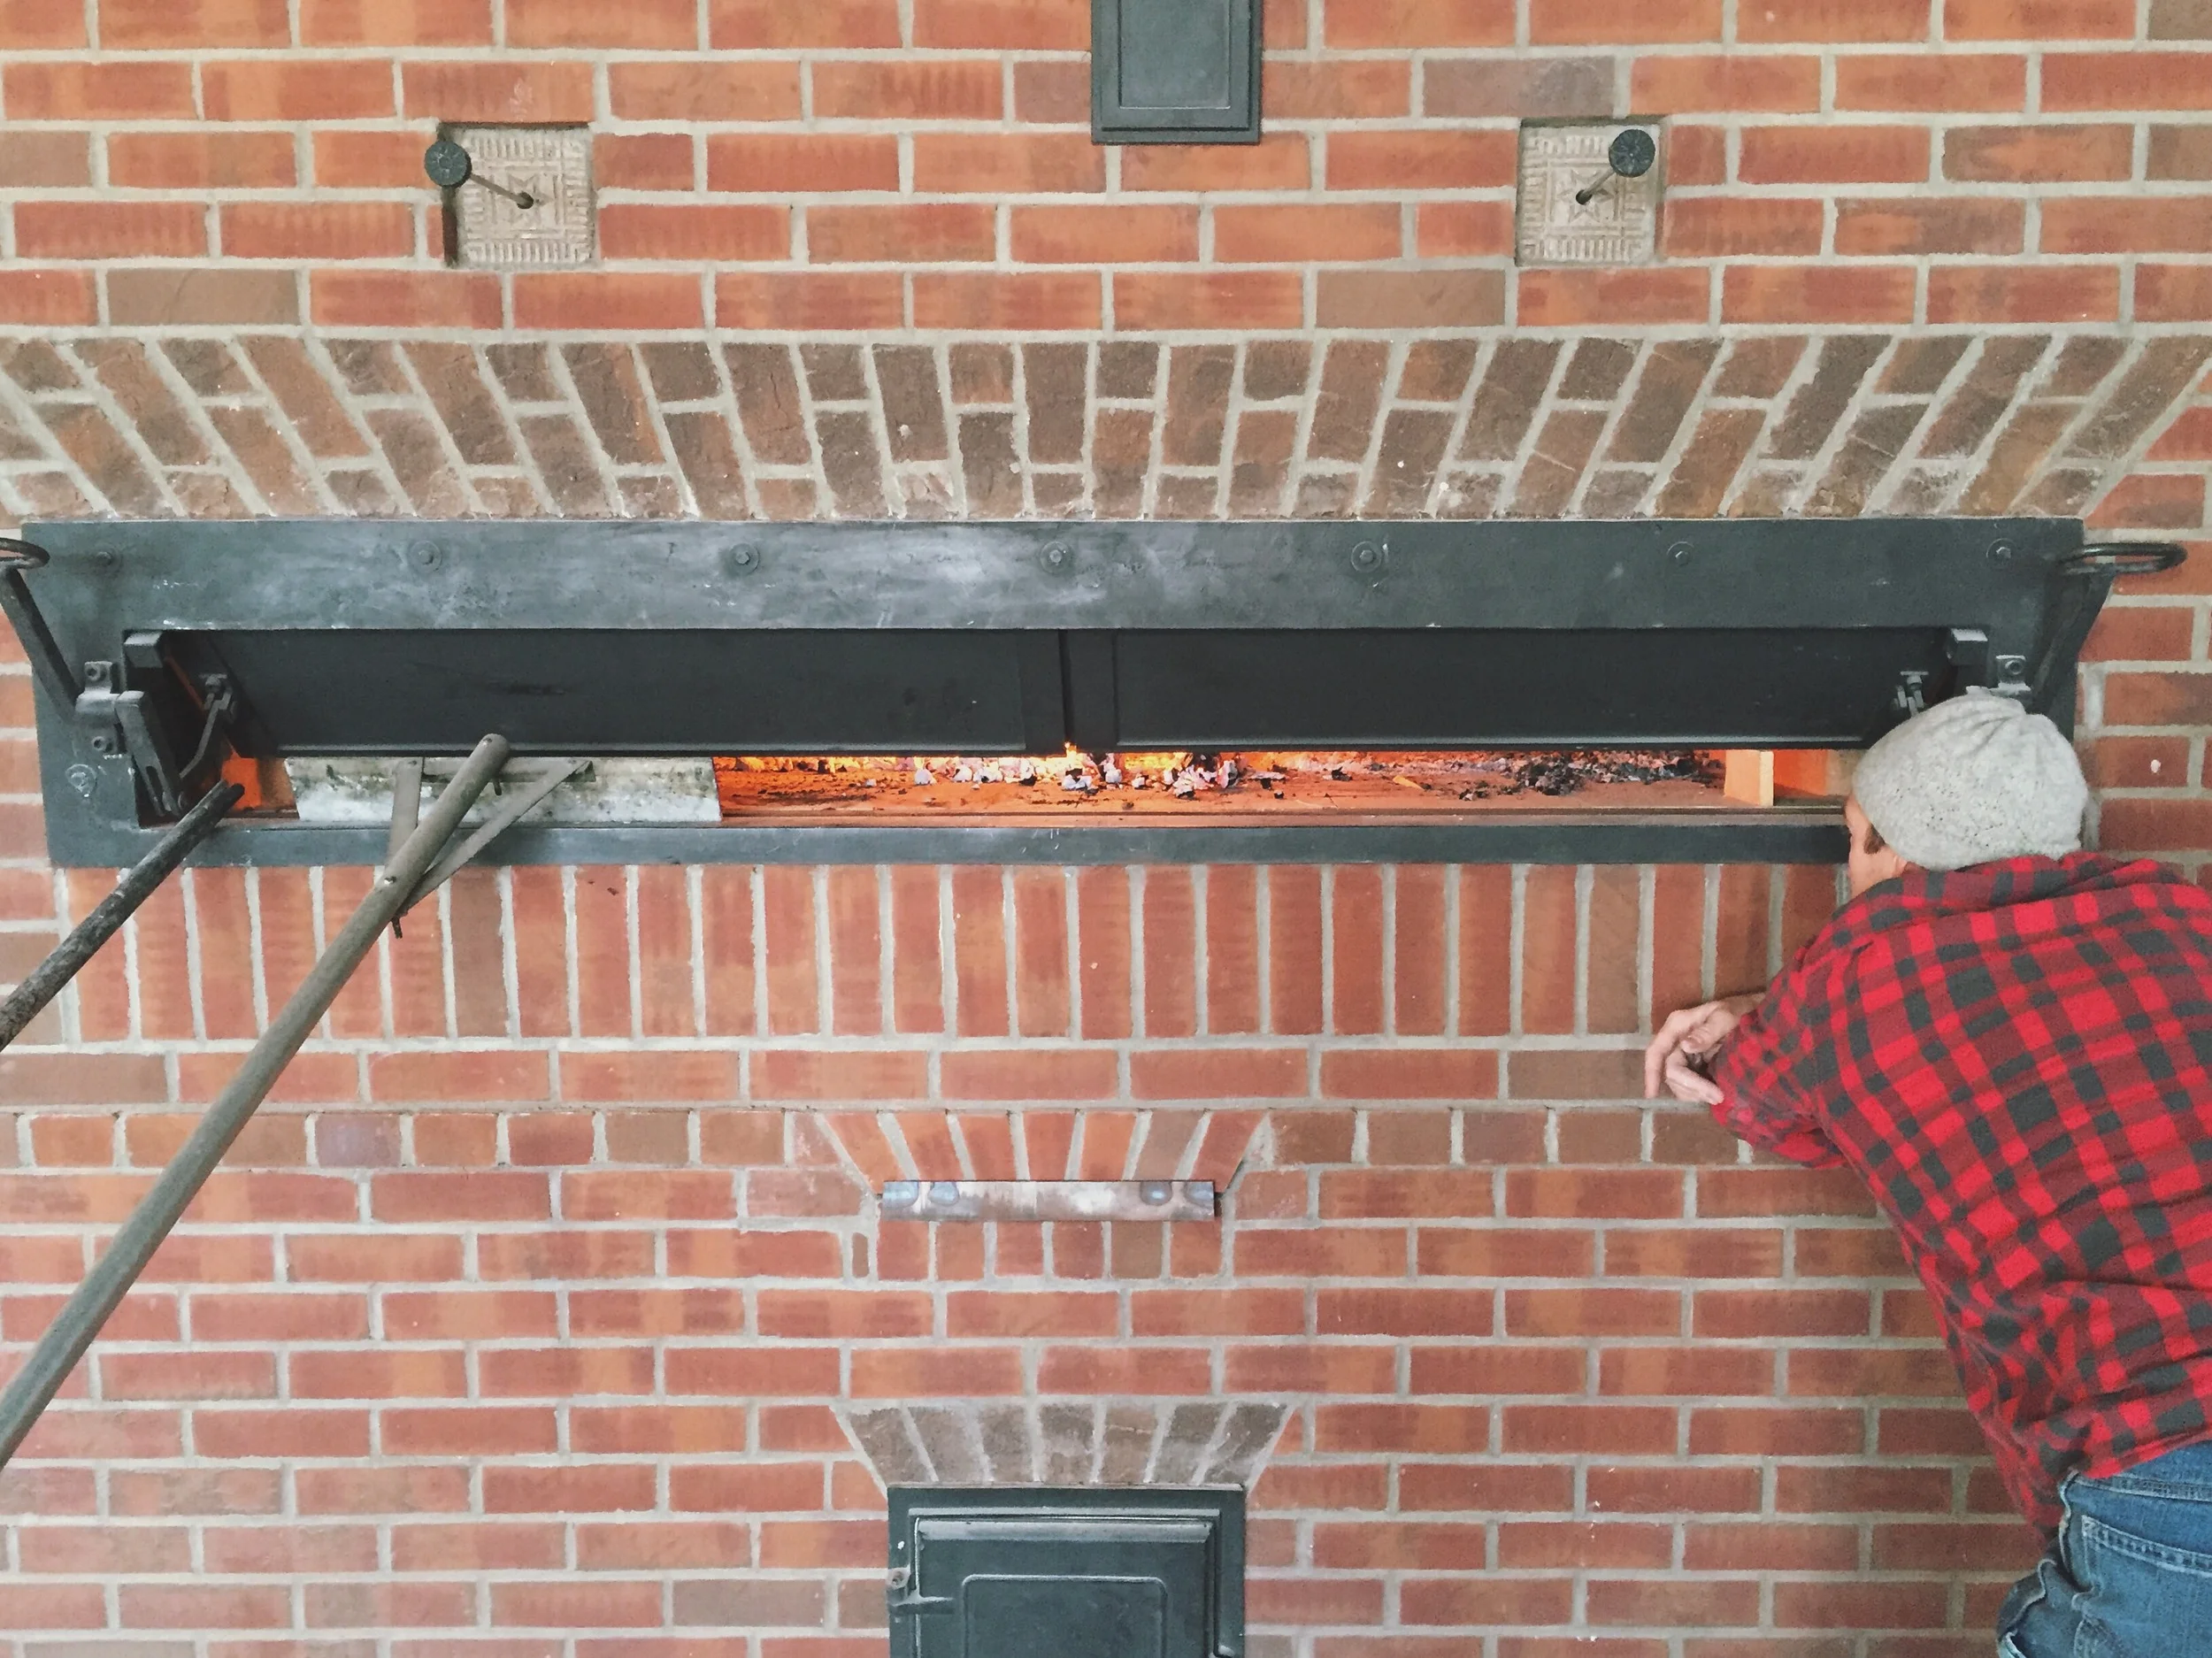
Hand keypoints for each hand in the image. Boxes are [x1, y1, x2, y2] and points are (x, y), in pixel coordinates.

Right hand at [1643, 996, 1757, 1105]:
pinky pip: (1688, 1085)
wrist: (1756, 1016)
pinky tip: (1713, 1093)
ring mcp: (1684, 1055)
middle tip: (1717, 1097)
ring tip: (1718, 1096)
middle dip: (1690, 1087)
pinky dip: (1698, 1093)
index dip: (1651, 1073)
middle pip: (1670, 1071)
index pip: (1656, 1051)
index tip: (1652, 1095)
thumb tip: (1686, 1046)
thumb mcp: (1726, 1017)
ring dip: (1694, 1093)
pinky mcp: (1695, 1066)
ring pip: (1677, 1082)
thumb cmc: (1741, 1012)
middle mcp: (1676, 1041)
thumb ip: (1707, 1031)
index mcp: (1678, 1026)